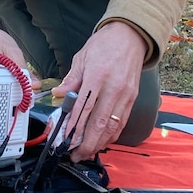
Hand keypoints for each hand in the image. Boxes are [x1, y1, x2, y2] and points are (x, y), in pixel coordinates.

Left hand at [52, 21, 146, 161]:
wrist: (130, 36)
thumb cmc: (104, 45)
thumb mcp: (82, 57)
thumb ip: (72, 79)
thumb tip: (59, 94)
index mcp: (98, 75)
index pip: (84, 107)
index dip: (74, 127)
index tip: (65, 140)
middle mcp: (114, 87)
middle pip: (100, 122)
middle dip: (87, 142)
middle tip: (76, 155)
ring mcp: (125, 94)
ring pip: (112, 126)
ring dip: (99, 143)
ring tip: (87, 153)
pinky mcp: (133, 98)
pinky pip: (122, 122)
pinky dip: (112, 135)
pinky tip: (102, 142)